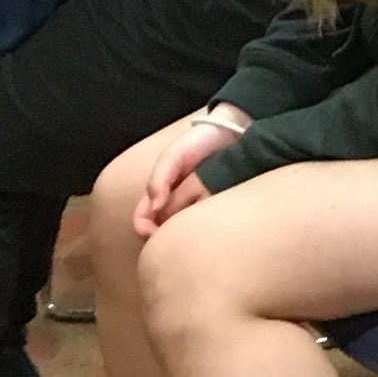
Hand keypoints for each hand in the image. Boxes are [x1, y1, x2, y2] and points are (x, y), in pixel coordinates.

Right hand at [132, 113, 244, 238]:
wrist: (234, 131)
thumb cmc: (200, 140)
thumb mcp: (175, 154)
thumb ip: (160, 176)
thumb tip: (154, 206)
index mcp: (161, 192)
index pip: (143, 219)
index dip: (143, 229)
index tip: (152, 235)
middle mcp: (176, 204)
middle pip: (162, 232)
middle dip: (162, 242)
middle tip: (174, 244)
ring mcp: (197, 208)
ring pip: (184, 233)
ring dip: (184, 241)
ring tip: (193, 242)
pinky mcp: (218, 208)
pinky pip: (209, 227)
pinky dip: (206, 234)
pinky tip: (212, 234)